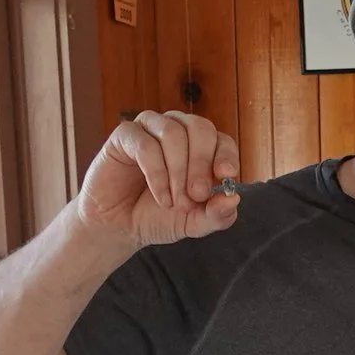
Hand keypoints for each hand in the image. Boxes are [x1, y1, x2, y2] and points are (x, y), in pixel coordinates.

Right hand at [75, 110, 241, 250]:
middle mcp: (178, 131)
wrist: (120, 227)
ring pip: (173, 132)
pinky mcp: (125, 135)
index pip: (221, 139)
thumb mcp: (193, 223)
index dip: (226, 155)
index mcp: (200, 147)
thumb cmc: (158, 217)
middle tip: (197, 194)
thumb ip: (217, 215)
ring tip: (174, 202)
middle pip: (200, 128)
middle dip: (202, 163)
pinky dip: (157, 174)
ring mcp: (151, 129)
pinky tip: (161, 196)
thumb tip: (234, 199)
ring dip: (178, 171)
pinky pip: (146, 144)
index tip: (226, 175)